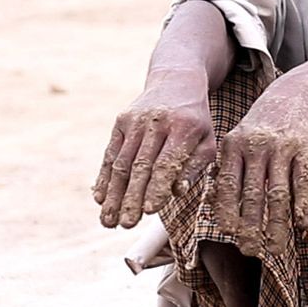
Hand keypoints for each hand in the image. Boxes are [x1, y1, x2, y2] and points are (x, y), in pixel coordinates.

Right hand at [94, 69, 217, 228]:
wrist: (176, 82)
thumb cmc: (196, 121)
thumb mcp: (207, 140)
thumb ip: (194, 167)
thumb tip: (176, 191)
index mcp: (184, 127)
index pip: (167, 162)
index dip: (157, 187)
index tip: (149, 211)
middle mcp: (156, 122)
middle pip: (141, 165)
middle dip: (131, 198)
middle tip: (125, 225)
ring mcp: (135, 121)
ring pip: (122, 162)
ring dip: (114, 194)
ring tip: (108, 221)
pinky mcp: (120, 122)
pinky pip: (110, 153)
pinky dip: (104, 178)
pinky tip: (100, 199)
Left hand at [212, 77, 307, 256]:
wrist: (293, 94)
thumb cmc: (260, 126)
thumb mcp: (238, 141)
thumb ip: (228, 170)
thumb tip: (214, 207)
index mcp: (233, 147)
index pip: (227, 186)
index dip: (227, 211)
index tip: (228, 234)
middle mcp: (255, 148)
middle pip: (252, 195)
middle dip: (251, 227)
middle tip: (250, 251)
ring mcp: (281, 149)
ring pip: (278, 194)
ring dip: (278, 226)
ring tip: (277, 249)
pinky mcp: (305, 149)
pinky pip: (303, 184)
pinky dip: (303, 207)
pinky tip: (303, 227)